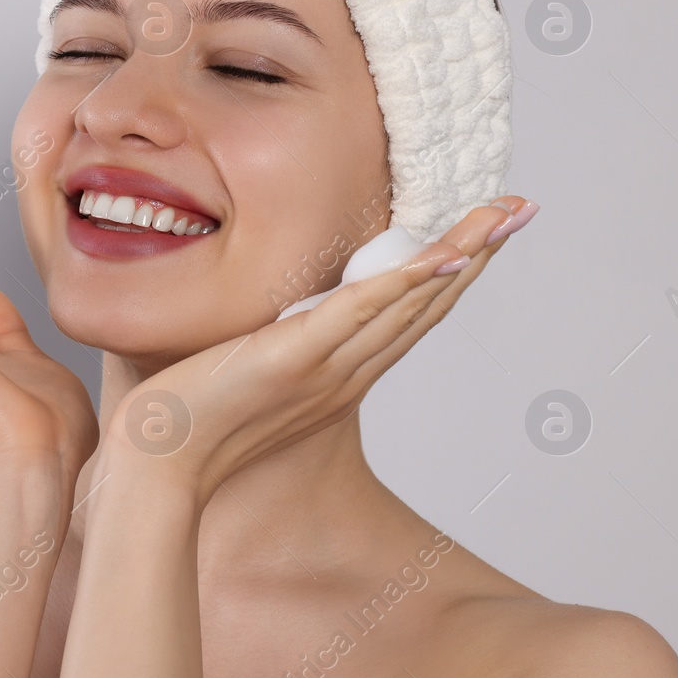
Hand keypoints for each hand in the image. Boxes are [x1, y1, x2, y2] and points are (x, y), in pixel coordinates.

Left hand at [103, 196, 536, 502]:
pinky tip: (446, 252)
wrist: (156, 469)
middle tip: (521, 208)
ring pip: (408, 300)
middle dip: (476, 254)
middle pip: (425, 304)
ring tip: (504, 213)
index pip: (406, 316)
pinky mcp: (294, 357)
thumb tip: (264, 318)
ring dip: (461, 253)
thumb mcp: (238, 372)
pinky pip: (361, 311)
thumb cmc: (183, 424)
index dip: (448, 274)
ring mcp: (324, 366)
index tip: (481, 233)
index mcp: (335, 376)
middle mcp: (343, 373)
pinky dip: (406, 281)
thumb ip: (263, 346)